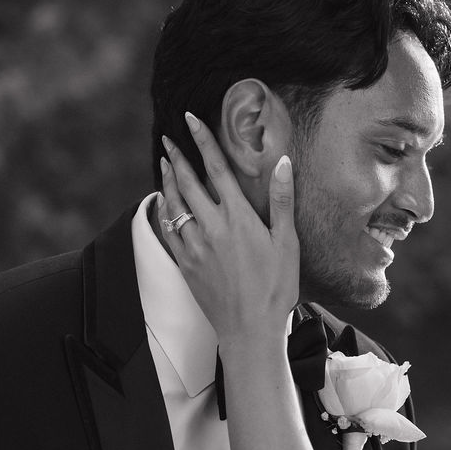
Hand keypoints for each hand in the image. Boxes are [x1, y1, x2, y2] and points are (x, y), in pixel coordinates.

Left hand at [159, 112, 299, 344]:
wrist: (250, 329)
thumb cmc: (276, 287)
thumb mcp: (287, 242)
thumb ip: (281, 200)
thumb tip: (283, 163)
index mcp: (238, 217)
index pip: (216, 168)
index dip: (203, 140)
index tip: (190, 120)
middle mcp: (211, 226)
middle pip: (189, 181)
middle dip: (177, 156)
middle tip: (169, 138)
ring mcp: (195, 245)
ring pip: (175, 203)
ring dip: (168, 179)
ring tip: (164, 162)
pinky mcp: (186, 263)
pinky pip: (169, 229)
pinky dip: (164, 210)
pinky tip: (163, 202)